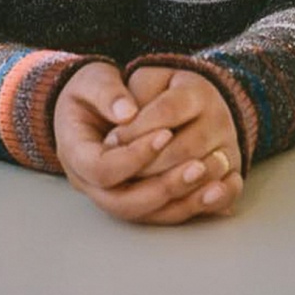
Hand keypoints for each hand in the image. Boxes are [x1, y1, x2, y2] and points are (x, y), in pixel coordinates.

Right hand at [53, 63, 240, 224]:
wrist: (88, 106)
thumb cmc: (89, 92)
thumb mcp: (90, 80)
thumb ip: (106, 93)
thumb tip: (127, 112)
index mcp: (75, 154)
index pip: (103, 169)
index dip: (135, 156)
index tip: (165, 133)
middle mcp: (91, 184)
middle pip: (126, 203)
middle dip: (165, 186)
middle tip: (199, 165)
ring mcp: (113, 195)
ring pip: (147, 214)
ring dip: (183, 200)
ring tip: (214, 176)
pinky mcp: (137, 199)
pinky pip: (163, 214)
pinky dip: (192, 206)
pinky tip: (219, 191)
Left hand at [106, 67, 243, 216]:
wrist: (201, 105)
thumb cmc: (161, 94)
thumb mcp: (142, 81)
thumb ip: (124, 91)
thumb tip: (123, 114)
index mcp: (196, 90)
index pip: (166, 111)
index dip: (136, 129)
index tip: (110, 140)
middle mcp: (219, 118)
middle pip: (184, 149)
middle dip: (147, 164)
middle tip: (120, 172)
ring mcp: (228, 147)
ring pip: (199, 175)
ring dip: (166, 187)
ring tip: (138, 190)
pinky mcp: (232, 172)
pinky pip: (223, 194)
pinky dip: (204, 204)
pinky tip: (178, 205)